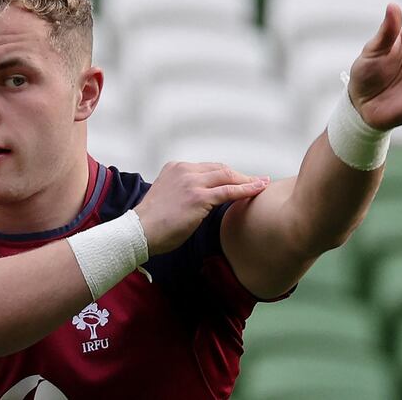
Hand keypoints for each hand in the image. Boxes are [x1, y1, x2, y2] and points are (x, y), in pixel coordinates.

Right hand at [133, 162, 269, 255]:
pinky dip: (247, 190)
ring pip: (227, 177)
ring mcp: (192, 182)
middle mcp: (184, 170)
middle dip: (241, 175)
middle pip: (220, 169)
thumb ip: (184, 192)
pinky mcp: (198, 197)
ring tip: (263, 184)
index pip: (208, 167)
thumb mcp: (168, 198)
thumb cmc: (152, 224)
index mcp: (175, 168)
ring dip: (248, 180)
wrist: (138, 232)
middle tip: (257, 180)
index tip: (240, 179)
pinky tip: (259, 189)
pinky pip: (229, 191)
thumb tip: (203, 200)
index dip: (227, 174)